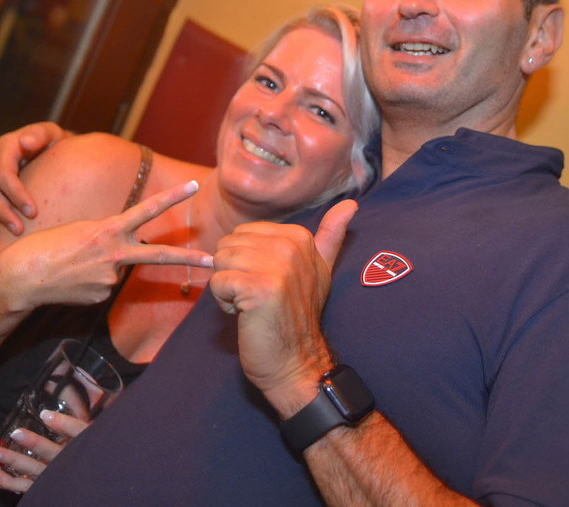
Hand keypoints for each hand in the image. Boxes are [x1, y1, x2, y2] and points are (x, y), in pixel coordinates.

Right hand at [0, 122, 66, 241]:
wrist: (51, 147)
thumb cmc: (55, 142)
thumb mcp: (50, 133)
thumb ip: (39, 135)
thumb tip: (24, 141)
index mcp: (5, 146)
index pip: (4, 174)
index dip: (16, 195)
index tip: (33, 213)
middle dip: (2, 212)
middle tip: (19, 230)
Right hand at [0, 180, 212, 308]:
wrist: (20, 278)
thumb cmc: (43, 246)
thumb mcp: (79, 229)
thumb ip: (106, 237)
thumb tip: (119, 257)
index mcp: (108, 229)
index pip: (148, 209)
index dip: (173, 197)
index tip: (195, 185)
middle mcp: (114, 254)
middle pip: (158, 256)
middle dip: (187, 258)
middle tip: (212, 258)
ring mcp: (109, 279)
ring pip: (116, 271)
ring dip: (99, 268)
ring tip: (70, 266)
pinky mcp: (100, 297)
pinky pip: (103, 286)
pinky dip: (90, 283)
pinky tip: (70, 281)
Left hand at [0, 410, 89, 493]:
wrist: (92, 476)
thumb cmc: (94, 447)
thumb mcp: (97, 426)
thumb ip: (90, 406)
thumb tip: (82, 378)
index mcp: (86, 442)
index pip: (79, 432)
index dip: (64, 425)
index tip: (45, 415)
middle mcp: (71, 460)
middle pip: (53, 452)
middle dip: (34, 444)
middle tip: (16, 434)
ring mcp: (56, 476)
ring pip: (35, 470)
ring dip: (14, 461)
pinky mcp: (44, 487)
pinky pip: (26, 488)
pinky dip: (9, 482)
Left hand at [209, 200, 356, 415]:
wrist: (297, 364)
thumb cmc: (297, 318)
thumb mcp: (320, 271)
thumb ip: (331, 236)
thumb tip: (350, 204)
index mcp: (299, 237)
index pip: (242, 233)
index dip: (247, 261)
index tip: (270, 284)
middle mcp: (291, 246)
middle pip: (227, 245)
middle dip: (234, 273)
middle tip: (259, 297)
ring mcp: (277, 266)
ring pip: (220, 262)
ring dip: (228, 289)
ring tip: (253, 305)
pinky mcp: (259, 288)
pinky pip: (217, 282)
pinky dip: (224, 304)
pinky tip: (247, 315)